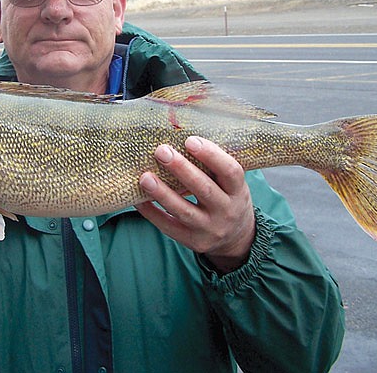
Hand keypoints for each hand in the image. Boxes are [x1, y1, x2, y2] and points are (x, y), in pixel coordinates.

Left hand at [135, 136, 255, 273]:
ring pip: (184, 211)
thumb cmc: (228, 199)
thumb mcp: (231, 184)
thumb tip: (180, 135)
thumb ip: (214, 166)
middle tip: (161, 151)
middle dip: (182, 169)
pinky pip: (168, 226)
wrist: (236, 239)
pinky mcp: (192, 241)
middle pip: (204, 190)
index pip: (230, 172)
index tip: (190, 140)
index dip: (212, 155)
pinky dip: (152, 212)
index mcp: (238, 192)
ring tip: (145, 177)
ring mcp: (209, 229)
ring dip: (162, 193)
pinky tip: (138, 199)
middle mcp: (226, 212)